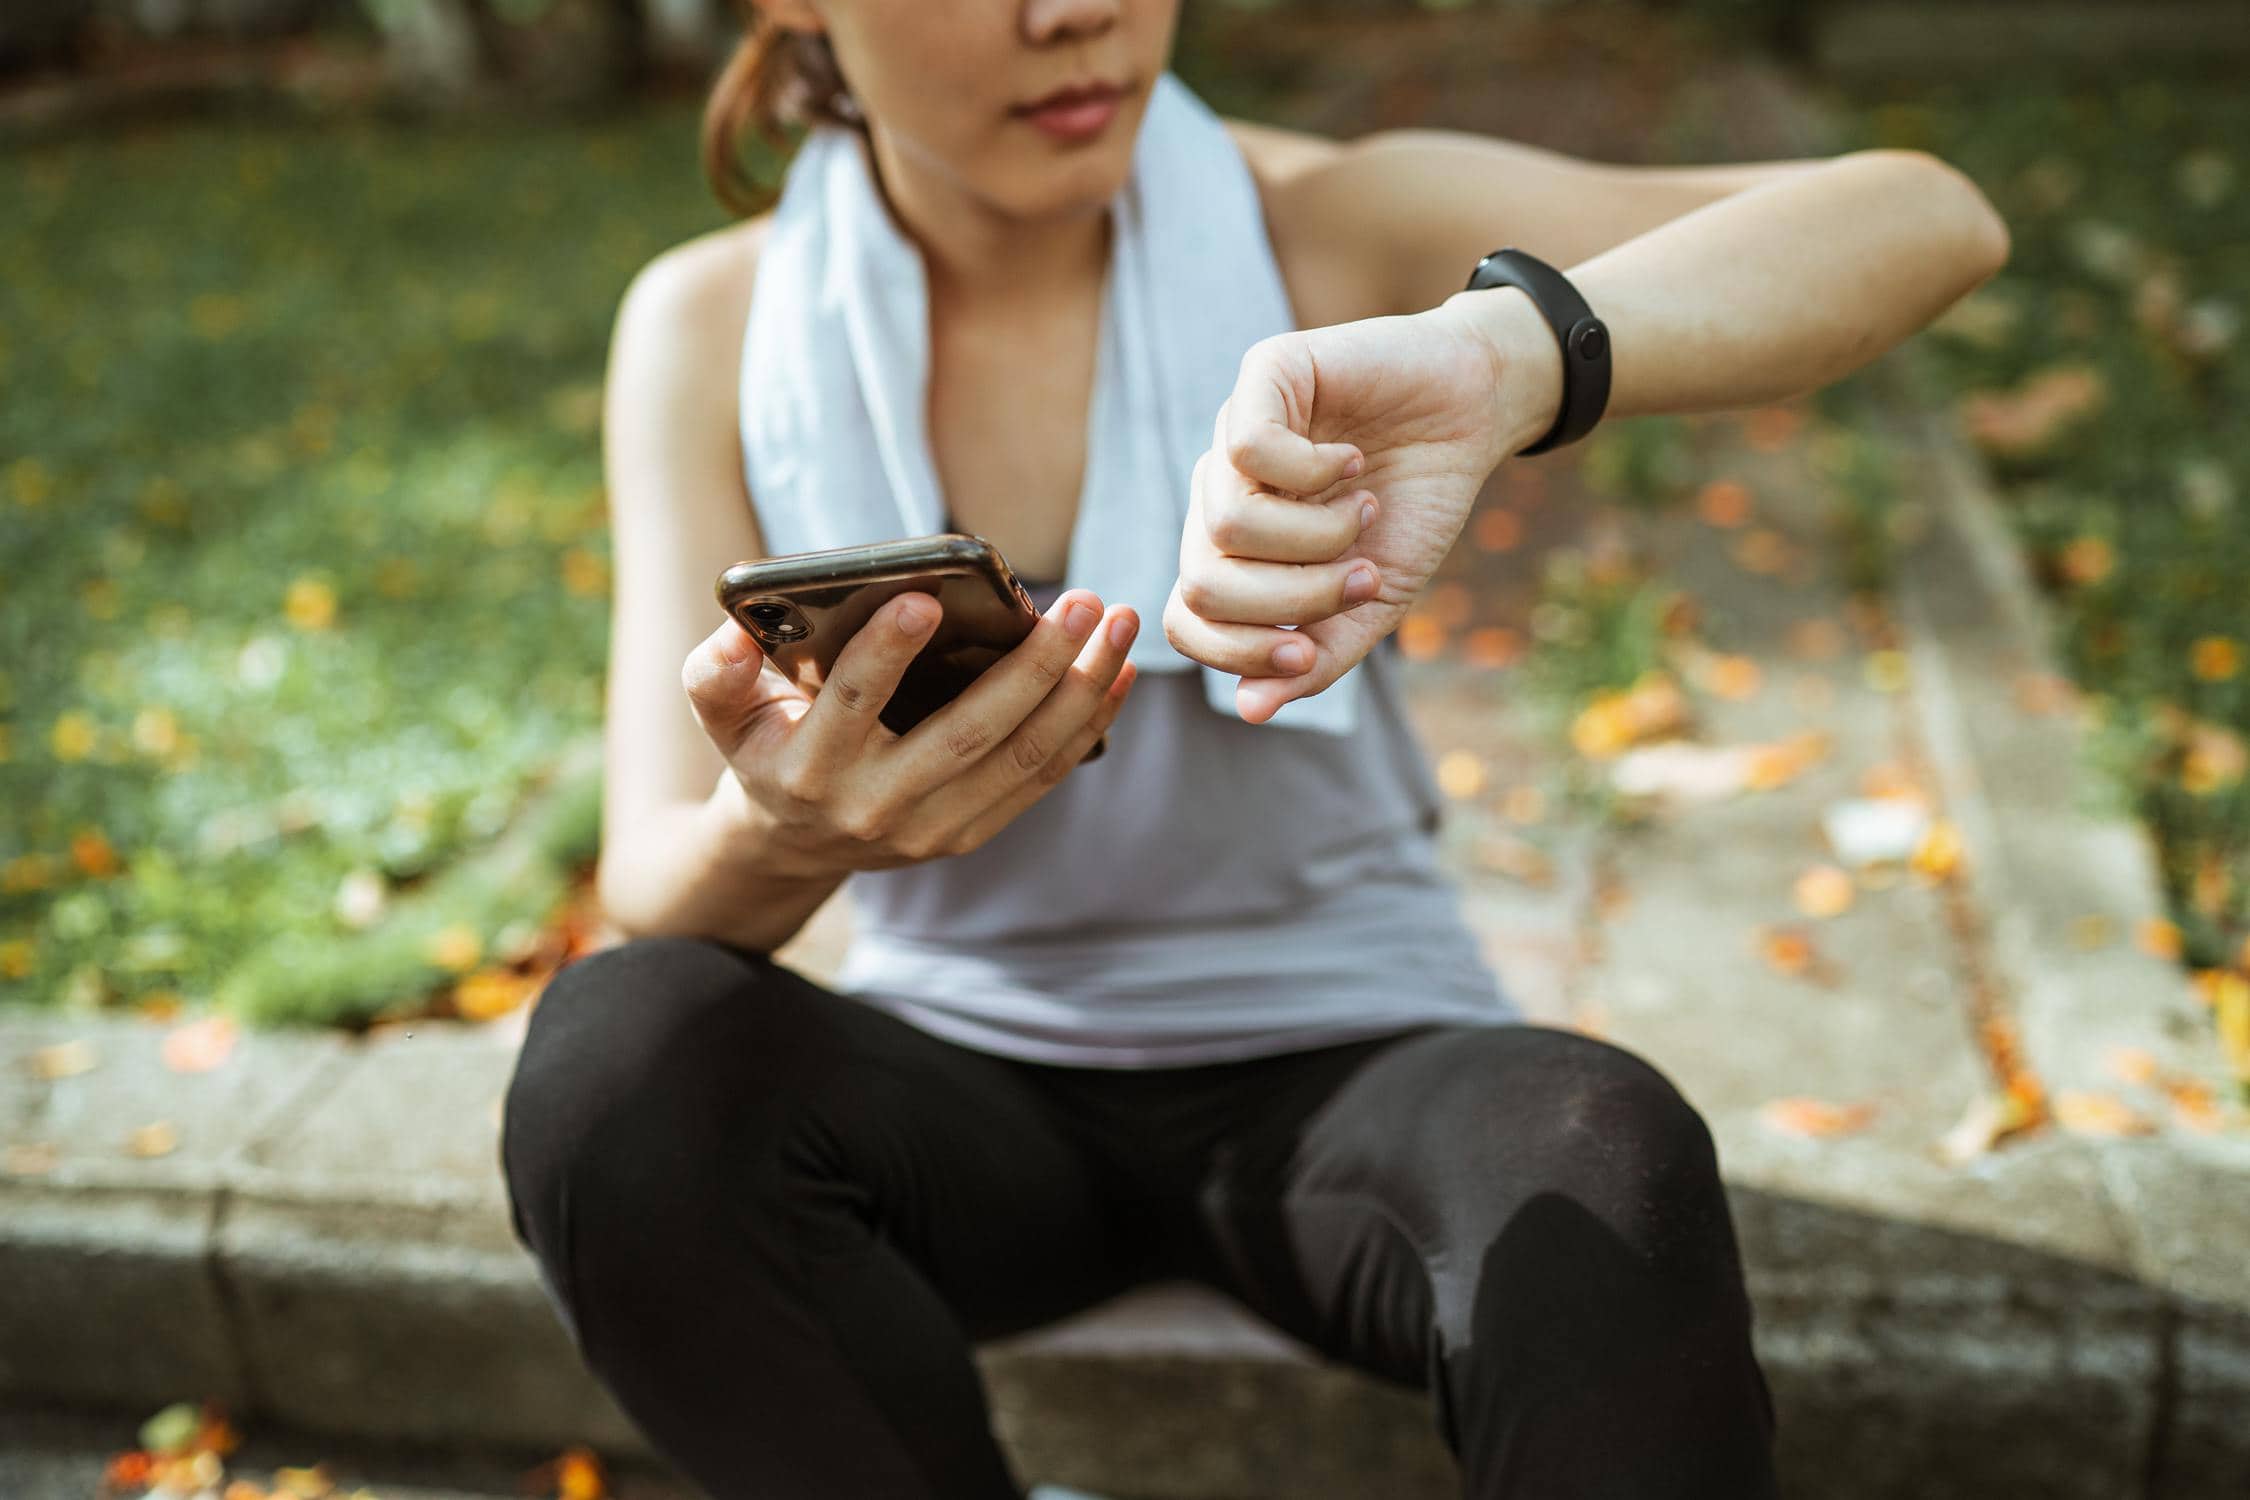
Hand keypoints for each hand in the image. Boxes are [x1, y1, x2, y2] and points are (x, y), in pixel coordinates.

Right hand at [682, 589, 1137, 870]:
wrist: (790, 842)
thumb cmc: (765, 745)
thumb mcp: (722, 711)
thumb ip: (715, 672)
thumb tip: (735, 630)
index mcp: (807, 769)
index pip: (850, 704)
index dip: (884, 653)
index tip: (924, 598)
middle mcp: (873, 807)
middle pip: (966, 735)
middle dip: (1031, 667)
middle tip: (1080, 602)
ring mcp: (928, 829)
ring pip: (1020, 758)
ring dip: (1079, 691)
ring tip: (1115, 625)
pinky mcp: (968, 835)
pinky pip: (1039, 779)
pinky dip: (1086, 725)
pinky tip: (1118, 673)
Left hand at [1164, 293, 1559, 722]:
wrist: (1475, 413)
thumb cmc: (1416, 506)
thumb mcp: (1373, 601)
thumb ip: (1319, 657)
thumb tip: (1250, 709)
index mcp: (1234, 550)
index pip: (1187, 619)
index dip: (1239, 651)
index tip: (1309, 648)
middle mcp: (1220, 491)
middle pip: (1203, 581)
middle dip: (1293, 598)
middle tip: (1359, 574)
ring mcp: (1233, 433)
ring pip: (1227, 524)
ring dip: (1315, 536)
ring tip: (1362, 510)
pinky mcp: (1264, 375)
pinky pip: (1249, 450)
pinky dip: (1314, 474)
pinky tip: (1352, 463)